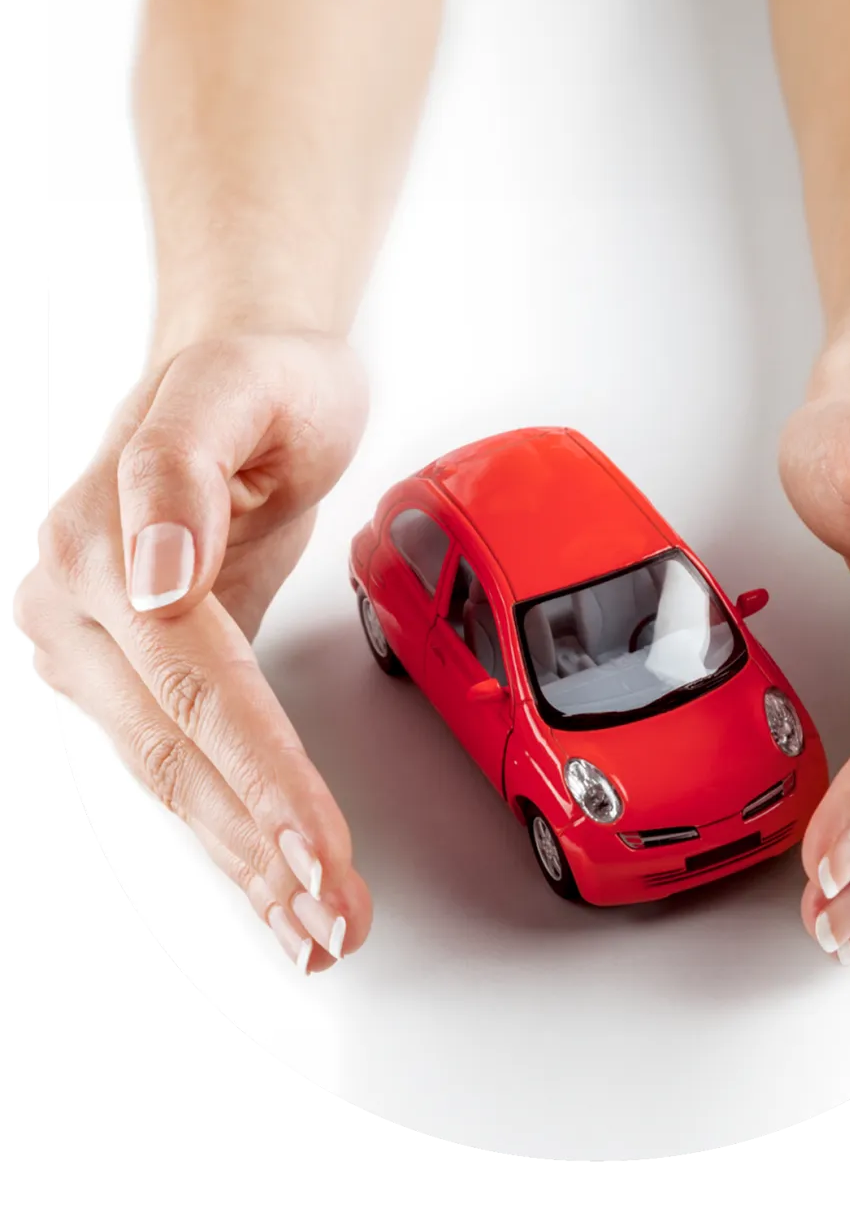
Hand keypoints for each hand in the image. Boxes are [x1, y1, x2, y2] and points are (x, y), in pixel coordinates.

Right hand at [15, 331, 370, 973]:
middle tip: (329, 917)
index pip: (194, 684)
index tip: (313, 844)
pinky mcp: (127, 670)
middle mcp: (78, 603)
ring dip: (241, 860)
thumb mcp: (232, 386)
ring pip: (172, 776)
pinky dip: (226, 827)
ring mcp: (94, 645)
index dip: (258, 773)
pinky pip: (176, 760)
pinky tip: (264, 875)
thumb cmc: (255, 377)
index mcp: (102, 540)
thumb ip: (179, 471)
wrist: (239, 365)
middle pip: (179, 750)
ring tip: (305, 928)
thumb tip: (155, 574)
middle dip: (261, 843)